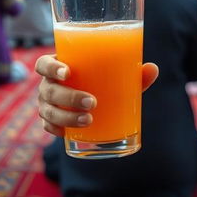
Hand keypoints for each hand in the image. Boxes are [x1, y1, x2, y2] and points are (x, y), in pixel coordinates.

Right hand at [35, 54, 158, 136]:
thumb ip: (131, 72)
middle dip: (69, 97)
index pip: (43, 64)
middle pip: (49, 89)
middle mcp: (48, 84)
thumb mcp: (114, 75)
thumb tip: (153, 69)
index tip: (68, 72)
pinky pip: (47, 126)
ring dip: (67, 116)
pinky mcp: (50, 121)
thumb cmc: (101, 79)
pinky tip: (67, 133)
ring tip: (89, 120)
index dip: (51, 67)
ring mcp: (46, 103)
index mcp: (59, 65)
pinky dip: (56, 129)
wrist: (91, 97)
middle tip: (92, 102)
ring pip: (48, 111)